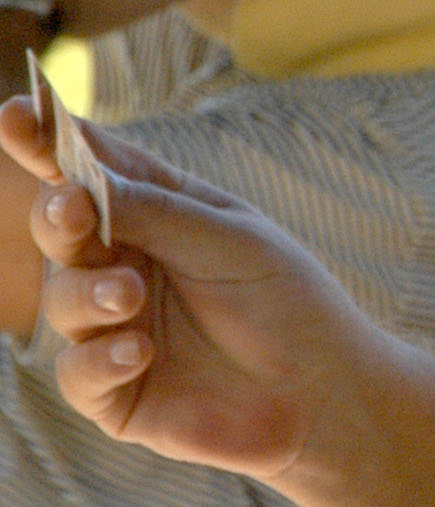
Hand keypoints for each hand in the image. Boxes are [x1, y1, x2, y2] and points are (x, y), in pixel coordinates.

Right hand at [2, 98, 382, 484]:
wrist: (330, 392)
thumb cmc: (288, 301)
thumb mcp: (230, 241)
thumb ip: (153, 211)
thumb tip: (76, 183)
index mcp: (156, 216)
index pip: (92, 171)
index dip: (48, 142)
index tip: (14, 114)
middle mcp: (124, 266)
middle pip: (62, 229)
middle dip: (59, 216)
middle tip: (74, 207)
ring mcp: (114, 329)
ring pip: (62, 299)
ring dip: (89, 293)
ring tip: (129, 294)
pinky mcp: (116, 391)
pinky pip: (77, 372)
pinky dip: (100, 358)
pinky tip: (140, 351)